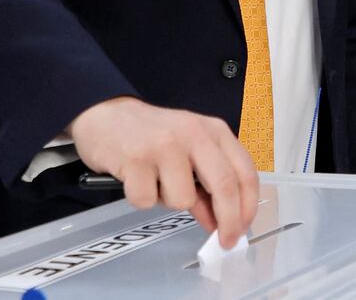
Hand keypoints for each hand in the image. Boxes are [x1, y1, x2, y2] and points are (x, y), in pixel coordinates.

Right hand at [69, 96, 258, 248]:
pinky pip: (147, 201)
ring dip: (169, 202)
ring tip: (156, 183)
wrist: (107, 115)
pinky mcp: (136, 159)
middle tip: (224, 241)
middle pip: (224, 185)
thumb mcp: (188, 152)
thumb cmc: (152, 135)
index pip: (244, 171)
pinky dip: (141, 198)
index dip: (248, 206)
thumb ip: (207, 184)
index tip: (241, 230)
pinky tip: (136, 179)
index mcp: (213, 131)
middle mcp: (193, 134)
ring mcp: (164, 145)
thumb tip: (219, 222)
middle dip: (228, 221)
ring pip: (183, 199)